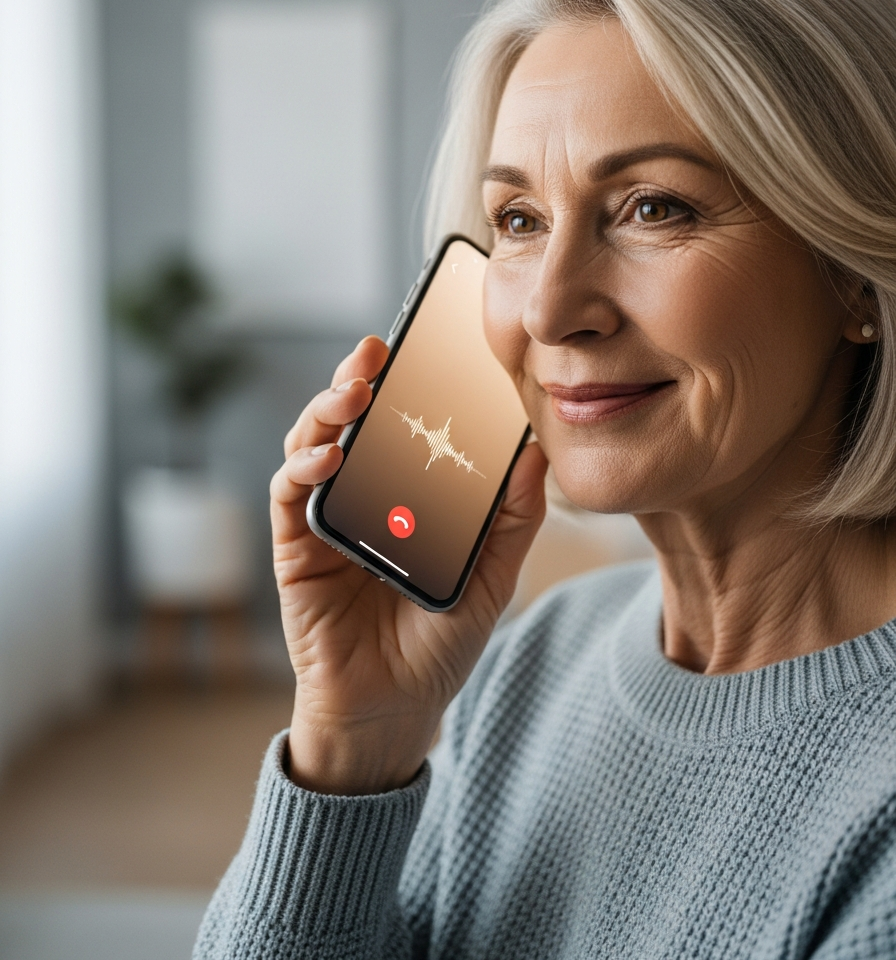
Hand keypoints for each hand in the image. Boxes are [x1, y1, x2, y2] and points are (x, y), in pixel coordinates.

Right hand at [270, 335, 546, 795]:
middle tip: (377, 351)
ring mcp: (324, 517)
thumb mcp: (492, 572)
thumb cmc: (440, 639)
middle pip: (350, 420)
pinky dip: (303, 467)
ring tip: (354, 393)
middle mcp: (361, 494)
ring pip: (312, 443)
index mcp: (406, 492)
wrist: (397, 709)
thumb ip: (513, 515)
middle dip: (357, 377)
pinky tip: (328, 458)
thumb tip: (537, 450)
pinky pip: (288, 494)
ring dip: (327, 411)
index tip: (425, 344)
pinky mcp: (294, 548)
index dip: (406, 381)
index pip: (401, 421)